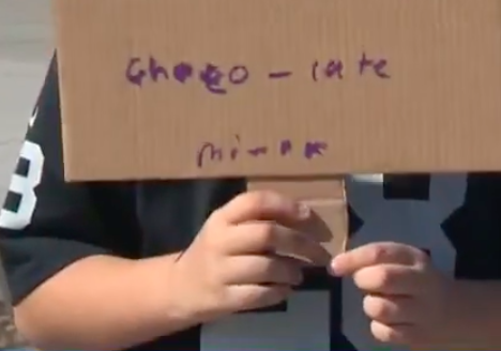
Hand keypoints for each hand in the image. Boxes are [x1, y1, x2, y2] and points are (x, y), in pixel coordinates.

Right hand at [168, 190, 331, 323]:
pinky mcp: (222, 298)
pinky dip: (279, 292)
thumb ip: (261, 219)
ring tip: (300, 274)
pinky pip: (259, 294)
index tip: (312, 218)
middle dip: (301, 243)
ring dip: (292, 270)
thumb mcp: (230, 228)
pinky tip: (286, 289)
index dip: (289, 207)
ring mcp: (218, 271)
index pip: (257, 201)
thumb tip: (309, 219)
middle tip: (321, 252)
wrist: (179, 288)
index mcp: (223, 217)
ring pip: (266, 266)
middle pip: (268, 234)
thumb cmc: (217, 252)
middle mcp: (219, 241)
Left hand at [330, 242, 451, 345]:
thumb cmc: (418, 281)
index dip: (353, 259)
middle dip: (364, 280)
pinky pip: (383, 332)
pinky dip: (378, 327)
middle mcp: (422, 282)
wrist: (455, 310)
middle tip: (365, 283)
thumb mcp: (404, 262)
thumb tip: (337, 264)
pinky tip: (388, 320)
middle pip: (384, 278)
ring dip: (371, 305)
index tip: (335, 266)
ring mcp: (422, 311)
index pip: (381, 253)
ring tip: (380, 302)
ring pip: (380, 308)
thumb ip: (374, 259)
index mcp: (416, 259)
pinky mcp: (417, 335)